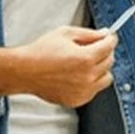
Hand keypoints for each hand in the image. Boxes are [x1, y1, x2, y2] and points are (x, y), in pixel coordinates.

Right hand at [0, 26, 117, 107]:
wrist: (24, 71)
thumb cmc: (41, 52)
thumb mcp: (66, 33)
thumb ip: (89, 34)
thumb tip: (104, 34)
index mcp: (86, 58)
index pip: (110, 46)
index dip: (110, 39)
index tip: (108, 37)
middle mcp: (88, 76)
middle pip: (110, 61)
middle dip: (105, 52)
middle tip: (94, 48)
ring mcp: (84, 90)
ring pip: (106, 78)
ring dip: (101, 69)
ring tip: (86, 63)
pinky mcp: (78, 100)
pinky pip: (94, 90)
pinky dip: (92, 82)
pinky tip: (79, 75)